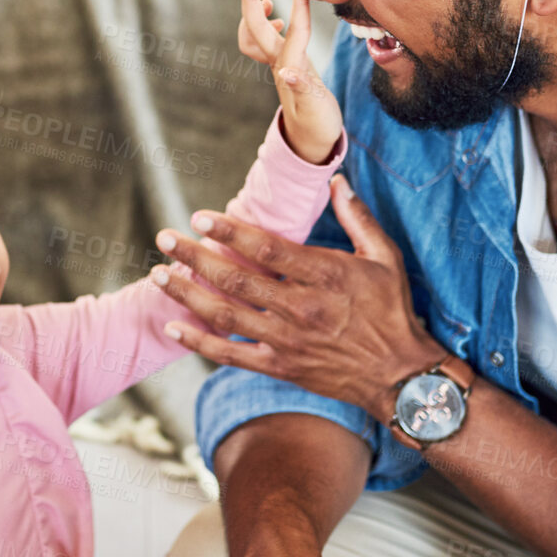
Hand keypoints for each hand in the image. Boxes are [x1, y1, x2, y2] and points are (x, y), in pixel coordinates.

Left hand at [155, 176, 443, 416]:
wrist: (400, 376)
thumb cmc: (393, 311)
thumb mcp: (385, 258)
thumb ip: (358, 218)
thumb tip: (335, 181)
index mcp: (325, 275)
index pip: (266, 248)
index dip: (229, 230)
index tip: (200, 216)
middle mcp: (302, 307)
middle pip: (236, 279)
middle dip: (194, 256)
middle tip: (164, 237)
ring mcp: (288, 340)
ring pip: (225, 315)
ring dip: (187, 293)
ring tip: (157, 275)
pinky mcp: (281, 367)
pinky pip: (230, 355)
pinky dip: (198, 342)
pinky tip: (172, 327)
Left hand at [238, 0, 342, 164]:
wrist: (310, 140)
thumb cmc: (316, 125)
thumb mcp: (315, 108)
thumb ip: (304, 89)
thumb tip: (288, 72)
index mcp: (292, 67)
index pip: (294, 30)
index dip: (298, 5)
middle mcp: (281, 63)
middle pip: (257, 28)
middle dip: (250, 0)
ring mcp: (280, 64)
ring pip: (255, 36)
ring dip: (254, 13)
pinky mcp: (284, 66)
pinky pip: (266, 41)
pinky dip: (267, 25)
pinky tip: (278, 20)